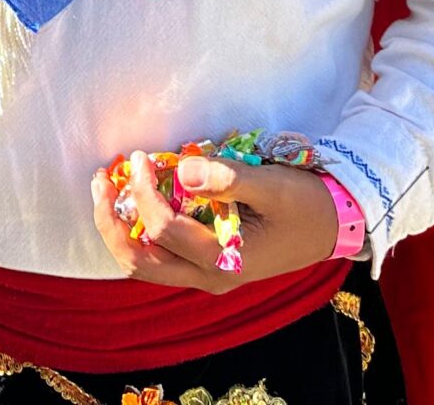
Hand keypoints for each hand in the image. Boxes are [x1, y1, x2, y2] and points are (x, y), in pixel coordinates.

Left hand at [89, 151, 336, 291]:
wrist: (333, 226)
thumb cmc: (304, 204)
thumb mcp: (272, 186)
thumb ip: (228, 179)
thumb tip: (182, 170)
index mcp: (224, 261)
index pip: (163, 229)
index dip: (143, 191)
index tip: (141, 156)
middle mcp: (208, 277)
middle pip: (139, 262)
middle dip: (110, 222)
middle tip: (100, 181)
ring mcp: (205, 275)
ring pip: (145, 264)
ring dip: (119, 228)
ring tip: (106, 188)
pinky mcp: (206, 264)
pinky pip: (160, 255)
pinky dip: (138, 229)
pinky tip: (135, 198)